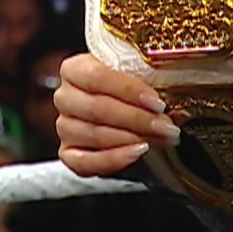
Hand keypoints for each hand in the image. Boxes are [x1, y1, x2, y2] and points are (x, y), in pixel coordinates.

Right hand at [55, 54, 180, 175]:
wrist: (122, 113)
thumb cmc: (129, 91)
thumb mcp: (136, 76)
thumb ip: (145, 80)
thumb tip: (169, 98)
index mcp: (74, 69)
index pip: (96, 77)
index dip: (129, 90)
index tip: (157, 102)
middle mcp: (65, 97)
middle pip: (97, 108)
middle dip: (138, 119)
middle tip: (167, 126)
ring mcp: (64, 127)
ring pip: (96, 135)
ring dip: (133, 139)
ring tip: (161, 138)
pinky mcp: (68, 154)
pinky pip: (86, 162)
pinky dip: (114, 159)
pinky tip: (137, 152)